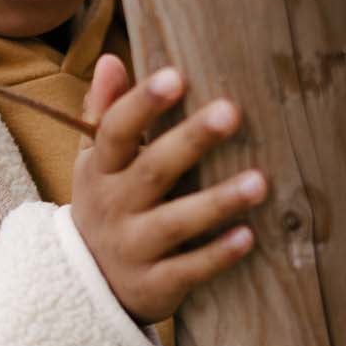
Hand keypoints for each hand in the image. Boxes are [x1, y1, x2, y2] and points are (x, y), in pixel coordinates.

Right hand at [72, 56, 265, 324]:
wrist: (85, 286)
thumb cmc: (106, 205)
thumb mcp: (95, 162)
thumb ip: (104, 113)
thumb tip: (110, 59)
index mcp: (99, 170)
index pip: (115, 131)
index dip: (142, 104)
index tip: (177, 76)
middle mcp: (112, 207)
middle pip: (152, 171)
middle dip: (190, 141)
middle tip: (231, 111)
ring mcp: (133, 248)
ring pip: (176, 223)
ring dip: (217, 201)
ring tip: (260, 181)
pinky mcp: (154, 285)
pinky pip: (189, 270)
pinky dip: (217, 255)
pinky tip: (249, 236)